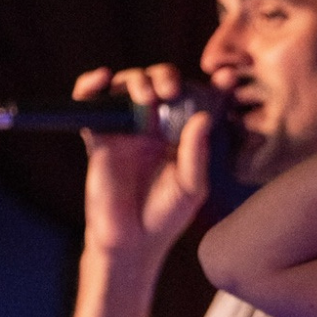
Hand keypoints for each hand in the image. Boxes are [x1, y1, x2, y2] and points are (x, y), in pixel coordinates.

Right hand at [74, 63, 211, 265]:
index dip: (212, 86)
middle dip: (165, 77)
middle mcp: (154, 126)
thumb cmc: (166, 215)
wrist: (132, 239)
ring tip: (145, 97)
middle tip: (172, 91)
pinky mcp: (99, 137)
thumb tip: (203, 117)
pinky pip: (89, 104)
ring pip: (126, 87)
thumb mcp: (191, 187)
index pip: (198, 101)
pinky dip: (90, 86)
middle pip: (158, 83)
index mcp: (181, 135)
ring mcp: (126, 129)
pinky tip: (102, 80)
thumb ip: (196, 153)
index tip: (227, 77)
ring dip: (136, 81)